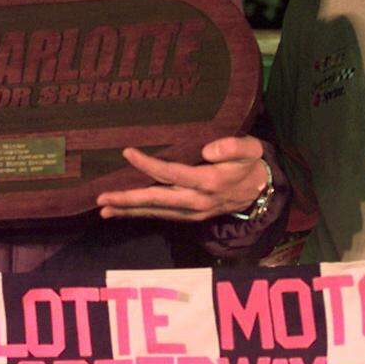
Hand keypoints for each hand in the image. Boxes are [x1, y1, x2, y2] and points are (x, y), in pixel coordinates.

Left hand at [96, 136, 268, 221]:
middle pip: (156, 200)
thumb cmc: (250, 164)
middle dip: (128, 199)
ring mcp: (192, 212)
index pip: (172, 173)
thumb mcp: (250, 149)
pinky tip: (121, 212)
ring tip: (104, 208)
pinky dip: (140, 214)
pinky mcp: (189, 216)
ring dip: (129, 211)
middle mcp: (196, 201)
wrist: (262, 191)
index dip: (148, 164)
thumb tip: (207, 150)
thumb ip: (232, 146)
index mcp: (208, 182)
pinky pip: (161, 215)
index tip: (127, 152)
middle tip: (102, 198)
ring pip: (156, 211)